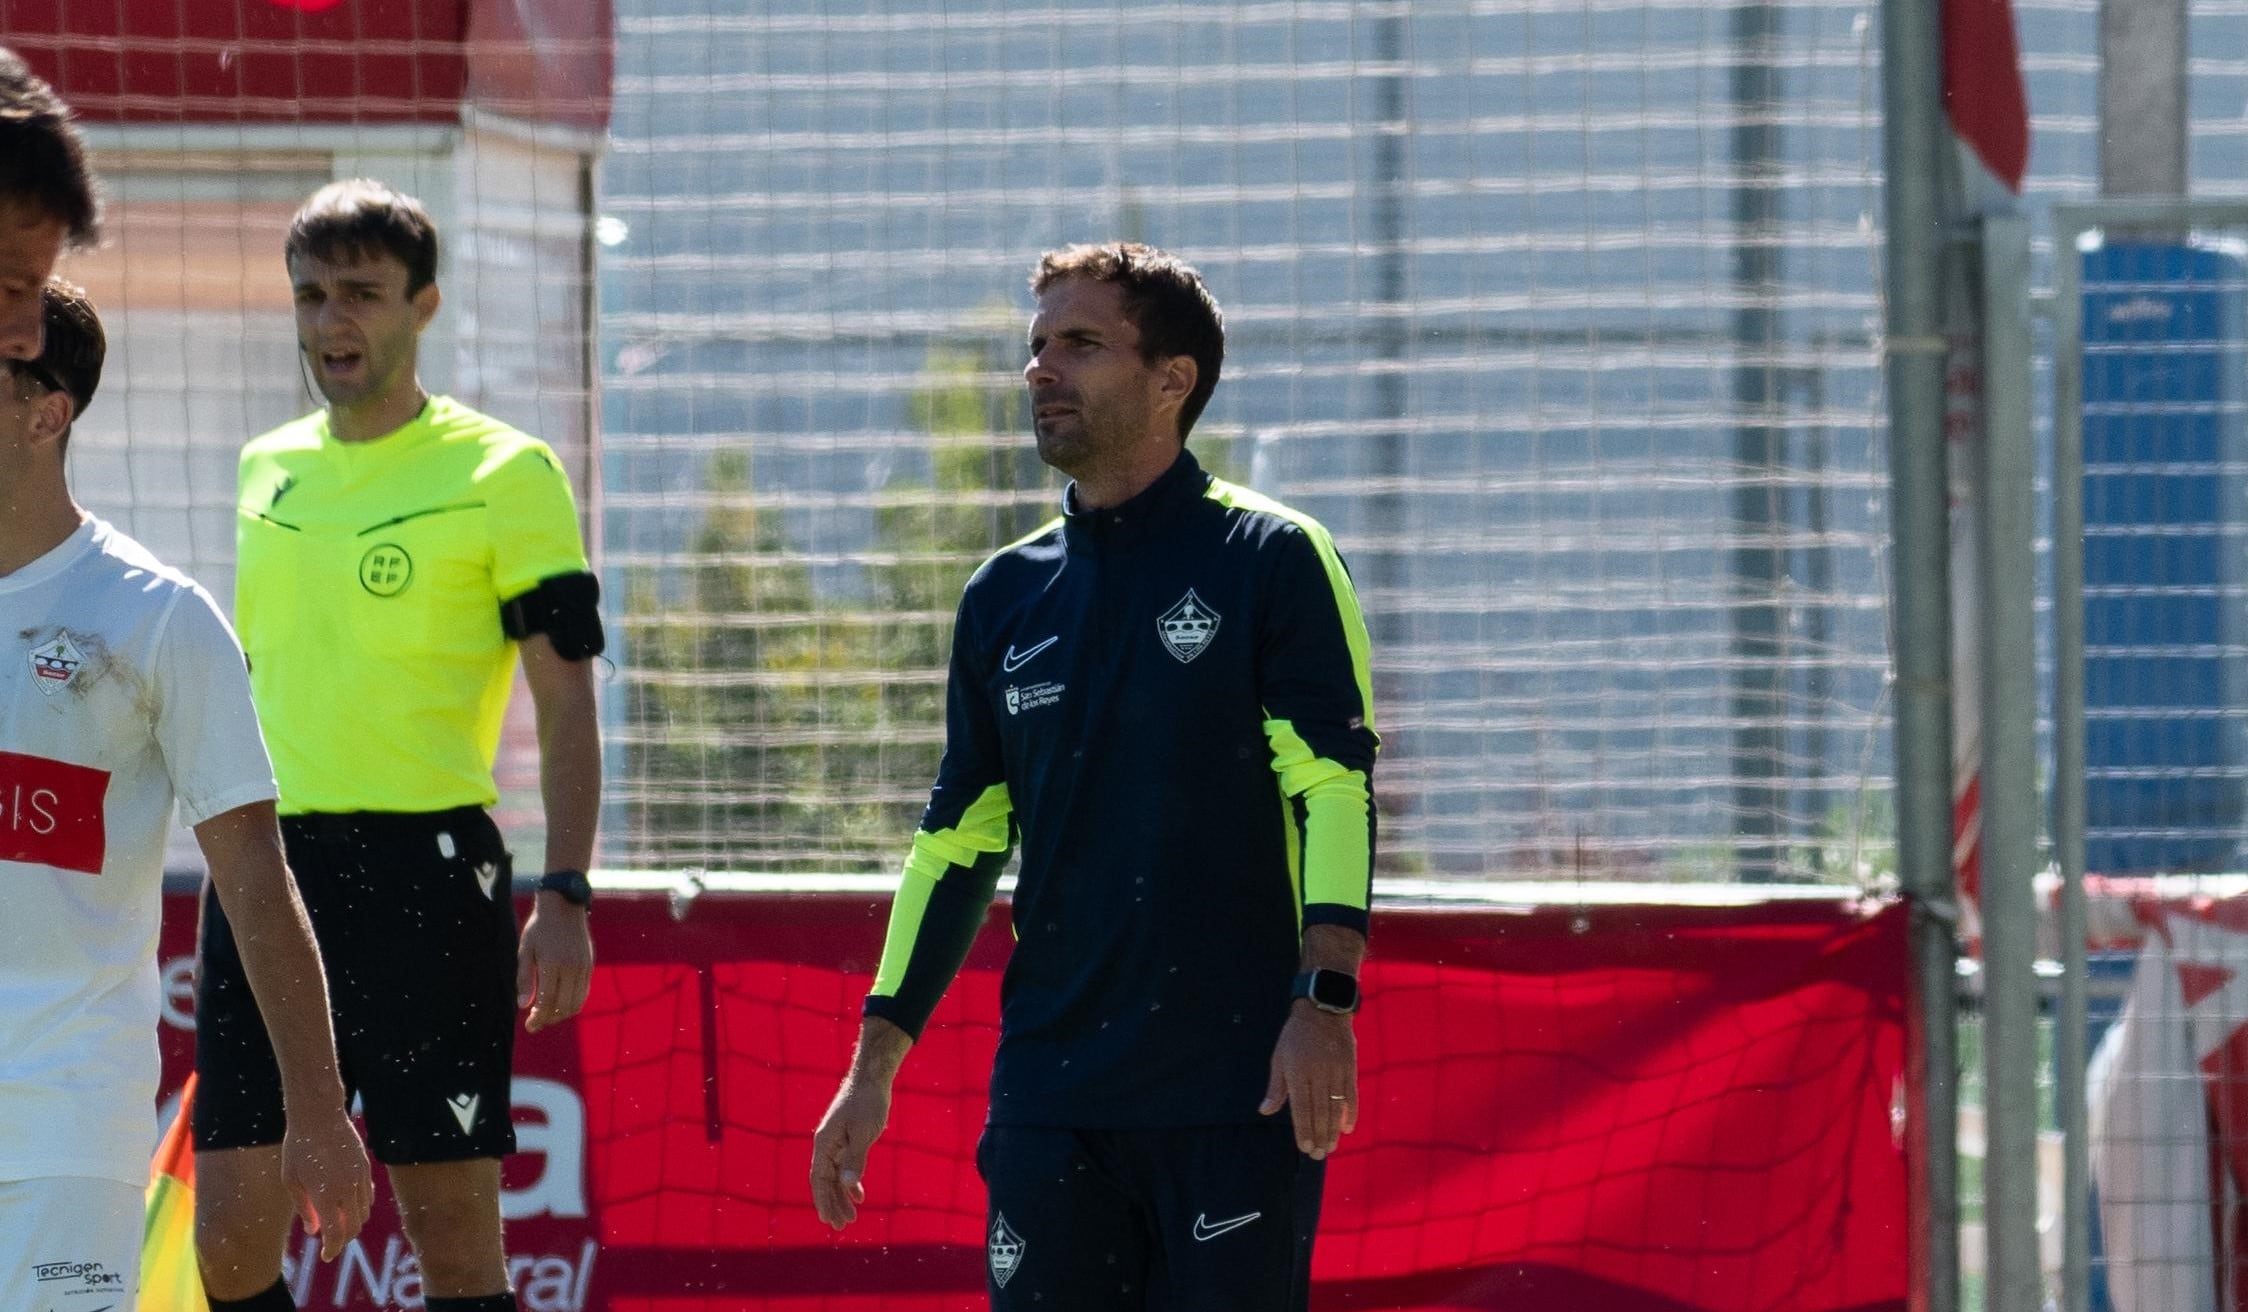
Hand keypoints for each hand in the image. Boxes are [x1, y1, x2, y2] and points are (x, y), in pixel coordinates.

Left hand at [281, 1105, 372, 1261]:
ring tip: (337, 1222)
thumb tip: (313, 1230)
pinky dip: (360, 1206)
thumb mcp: (291, 1180)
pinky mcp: (366, 1167)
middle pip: (354, 1227)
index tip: (326, 1255)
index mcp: (326, 1195)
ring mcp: (360, 1177)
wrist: (319, 1116)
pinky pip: (368, 1195)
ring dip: (352, 1223)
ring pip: (364, 1212)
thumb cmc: (298, 1147)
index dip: (332, 1249)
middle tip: (329, 1241)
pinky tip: (346, 1203)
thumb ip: (304, 1208)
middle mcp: (347, 1189)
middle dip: (343, 1239)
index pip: (336, 1234)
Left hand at [518, 894, 593, 1031]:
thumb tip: (524, 1006)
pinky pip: (584, 991)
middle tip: (536, 1023)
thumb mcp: (525, 949)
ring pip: (577, 1002)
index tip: (529, 1026)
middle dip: (550, 1019)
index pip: (547, 1001)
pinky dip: (573, 1002)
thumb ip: (525, 978)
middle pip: (564, 1006)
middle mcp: (572, 967)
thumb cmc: (540, 927)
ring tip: (548, 1014)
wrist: (565, 905)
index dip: (538, 1018)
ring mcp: (583, 966)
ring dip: (562, 1013)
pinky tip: (560, 1002)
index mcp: (553, 963)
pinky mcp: (589, 964)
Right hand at [810, 1074, 891, 1228]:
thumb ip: (856, 1159)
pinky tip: (860, 1196)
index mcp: (824, 1144)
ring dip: (841, 1196)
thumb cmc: (867, 1103)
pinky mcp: (847, 1141)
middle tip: (841, 1226)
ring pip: (835, 1176)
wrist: (871, 1079)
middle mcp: (826, 1145)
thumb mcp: (863, 1132)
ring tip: (850, 1217)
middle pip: (825, 1181)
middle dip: (832, 1204)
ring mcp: (836, 1143)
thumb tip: (848, 1185)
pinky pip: (845, 1167)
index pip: (819, 1179)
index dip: (823, 1200)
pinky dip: (851, 1182)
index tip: (828, 1220)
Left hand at [1258, 1001, 1357, 1158]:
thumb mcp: (1279, 1057)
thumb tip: (1265, 1112)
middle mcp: (1318, 1073)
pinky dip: (1350, 1112)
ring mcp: (1336, 1070)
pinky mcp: (1350, 1067)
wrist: (1322, 1009)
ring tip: (1331, 1147)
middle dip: (1319, 1135)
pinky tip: (1347, 1128)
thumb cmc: (1295, 1036)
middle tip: (1319, 1154)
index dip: (1304, 1130)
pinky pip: (1352, 1094)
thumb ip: (1276, 1087)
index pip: (1301, 1108)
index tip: (1305, 1148)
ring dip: (1333, 1129)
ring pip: (1336, 1106)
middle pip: (1320, 1111)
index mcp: (1297, 1071)